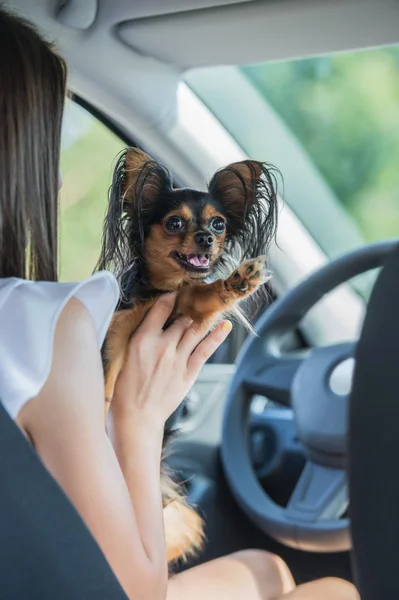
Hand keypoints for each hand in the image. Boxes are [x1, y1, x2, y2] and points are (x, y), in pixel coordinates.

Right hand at [110, 293, 231, 429]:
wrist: (136, 418)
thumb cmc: (125, 391)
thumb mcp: (124, 357)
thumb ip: (140, 339)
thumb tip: (151, 326)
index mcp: (142, 339)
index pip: (160, 308)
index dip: (170, 298)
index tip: (175, 294)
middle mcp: (162, 345)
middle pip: (181, 319)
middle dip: (186, 312)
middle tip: (191, 306)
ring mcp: (178, 358)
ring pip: (194, 329)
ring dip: (200, 319)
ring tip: (205, 311)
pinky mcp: (189, 371)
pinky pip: (206, 348)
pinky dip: (217, 336)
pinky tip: (225, 326)